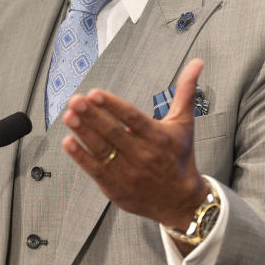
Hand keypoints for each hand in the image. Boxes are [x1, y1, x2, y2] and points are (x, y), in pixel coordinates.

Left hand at [60, 59, 208, 231]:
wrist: (181, 202)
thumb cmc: (179, 158)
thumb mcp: (184, 124)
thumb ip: (185, 92)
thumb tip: (196, 63)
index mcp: (158, 137)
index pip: (132, 119)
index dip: (113, 106)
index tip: (95, 94)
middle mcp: (143, 155)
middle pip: (113, 133)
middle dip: (92, 116)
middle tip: (75, 100)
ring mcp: (128, 172)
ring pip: (101, 150)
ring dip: (83, 132)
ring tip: (68, 116)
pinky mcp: (115, 187)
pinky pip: (95, 170)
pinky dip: (80, 157)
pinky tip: (68, 142)